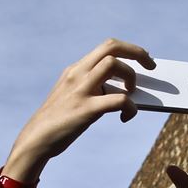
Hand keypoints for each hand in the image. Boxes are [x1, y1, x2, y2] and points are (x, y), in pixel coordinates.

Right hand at [3, 38, 154, 182]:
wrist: (35, 140)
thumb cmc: (59, 122)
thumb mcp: (73, 97)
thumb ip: (93, 89)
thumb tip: (123, 91)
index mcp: (75, 69)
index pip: (106, 47)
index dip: (128, 50)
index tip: (141, 60)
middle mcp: (78, 73)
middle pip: (112, 47)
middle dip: (137, 52)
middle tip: (151, 66)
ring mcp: (81, 89)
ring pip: (114, 64)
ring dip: (131, 77)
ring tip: (132, 95)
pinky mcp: (86, 109)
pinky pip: (119, 99)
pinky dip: (130, 107)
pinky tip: (126, 117)